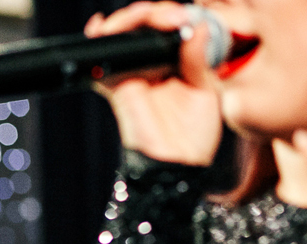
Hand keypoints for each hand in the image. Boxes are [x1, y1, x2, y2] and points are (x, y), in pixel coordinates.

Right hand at [89, 2, 221, 165]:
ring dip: (133, 19)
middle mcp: (152, 68)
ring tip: (151, 16)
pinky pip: (103, 62)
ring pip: (124, 37)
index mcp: (175, 65)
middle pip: (145, 28)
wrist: (178, 166)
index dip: (176, 15)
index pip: (169, 29)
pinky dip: (99, 42)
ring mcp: (133, 77)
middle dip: (157, 13)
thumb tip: (197, 26)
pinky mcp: (118, 89)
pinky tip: (101, 26)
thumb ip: (199, 59)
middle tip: (173, 17)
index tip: (188, 18)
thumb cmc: (194, 137)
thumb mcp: (207, 90)